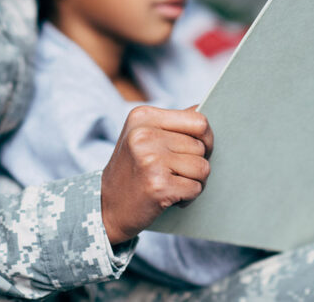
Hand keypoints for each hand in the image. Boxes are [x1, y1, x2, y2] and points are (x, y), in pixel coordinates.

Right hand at [101, 105, 212, 244]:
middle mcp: (144, 134)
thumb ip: (174, 122)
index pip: (199, 120)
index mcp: (143, 116)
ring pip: (202, 167)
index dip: (206, 138)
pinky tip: (169, 196)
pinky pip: (195, 188)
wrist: (107, 206)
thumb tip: (204, 107)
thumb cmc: (134, 168)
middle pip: (201, 146)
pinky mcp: (157, 185)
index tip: (197, 149)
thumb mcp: (145, 135)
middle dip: (196, 163)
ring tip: (172, 183)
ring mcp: (150, 159)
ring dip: (194, 181)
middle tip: (175, 172)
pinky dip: (188, 197)